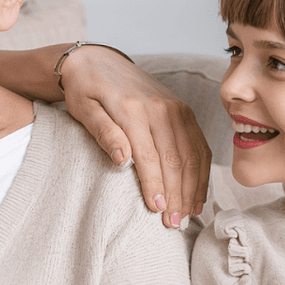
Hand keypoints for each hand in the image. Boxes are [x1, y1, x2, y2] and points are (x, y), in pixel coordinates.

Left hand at [58, 45, 211, 226]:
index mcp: (134, 109)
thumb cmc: (85, 90)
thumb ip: (104, 133)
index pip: (149, 155)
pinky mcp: (183, 111)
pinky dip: (201, 172)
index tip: (157, 211)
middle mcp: (161, 108)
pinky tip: (197, 194)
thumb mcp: (83, 109)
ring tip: (187, 216)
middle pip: (175, 158)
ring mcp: (177, 108)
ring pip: (192, 154)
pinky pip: (199, 145)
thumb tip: (123, 160)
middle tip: (173, 224)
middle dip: (176, 194)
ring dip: (192, 188)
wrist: (99, 61)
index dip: (155, 185)